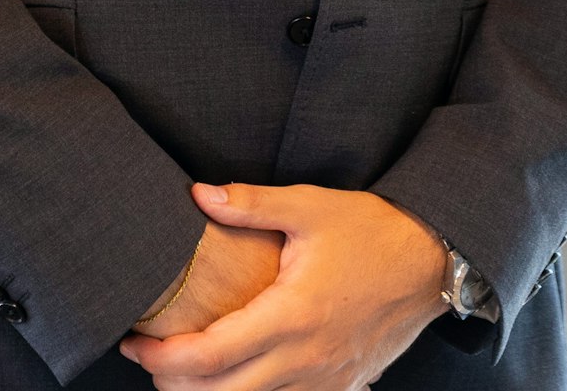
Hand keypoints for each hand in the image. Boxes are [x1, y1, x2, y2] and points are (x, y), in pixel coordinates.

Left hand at [120, 182, 446, 389]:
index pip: (210, 355)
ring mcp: (324, 381)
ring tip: (183, 369)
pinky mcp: (341, 387)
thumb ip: (250, 205)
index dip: (163, 357)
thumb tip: (197, 194)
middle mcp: (304, 360)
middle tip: (148, 358)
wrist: (432, 261)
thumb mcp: (309, 206)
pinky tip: (237, 378)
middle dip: (174, 385)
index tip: (135, 341)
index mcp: (291, 316)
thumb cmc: (371, 230)